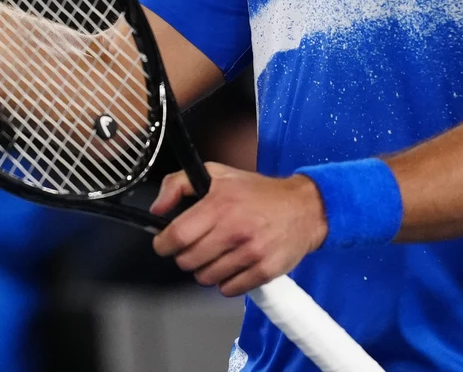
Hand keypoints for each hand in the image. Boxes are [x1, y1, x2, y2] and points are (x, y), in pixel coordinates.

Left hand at [150, 163, 327, 297]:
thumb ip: (177, 184)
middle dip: (185, 257)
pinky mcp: (266, 270)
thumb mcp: (216, 174)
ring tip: (215, 256)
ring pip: (207, 277)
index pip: (178, 236)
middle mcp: (234, 230)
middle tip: (194, 248)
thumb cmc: (258, 192)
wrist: (305, 207)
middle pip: (189, 260)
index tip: (164, 244)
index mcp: (219, 205)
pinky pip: (230, 289)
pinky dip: (226, 282)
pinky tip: (231, 267)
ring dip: (205, 270)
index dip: (164, 244)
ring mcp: (251, 252)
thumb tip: (157, 209)